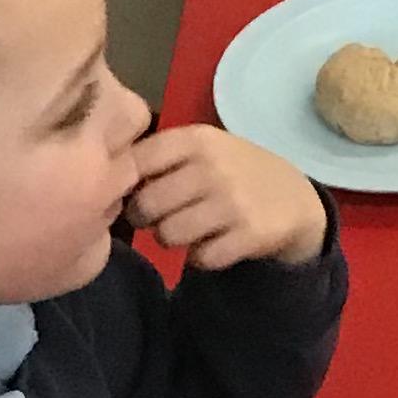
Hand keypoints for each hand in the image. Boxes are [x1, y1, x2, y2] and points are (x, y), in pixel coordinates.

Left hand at [126, 126, 327, 269]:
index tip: (135, 190)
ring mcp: (233, 201)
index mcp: (196, 139)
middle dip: (146, 217)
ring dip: (171, 239)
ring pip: (167, 235)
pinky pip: (199, 258)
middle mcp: (212, 167)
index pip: (134, 161)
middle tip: (161, 216)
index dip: (125, 183)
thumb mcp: (202, 149)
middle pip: (145, 205)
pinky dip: (201, 258)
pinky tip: (213, 244)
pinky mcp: (249, 234)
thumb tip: (103, 180)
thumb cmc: (232, 171)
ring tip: (187, 229)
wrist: (294, 198)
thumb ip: (158, 157)